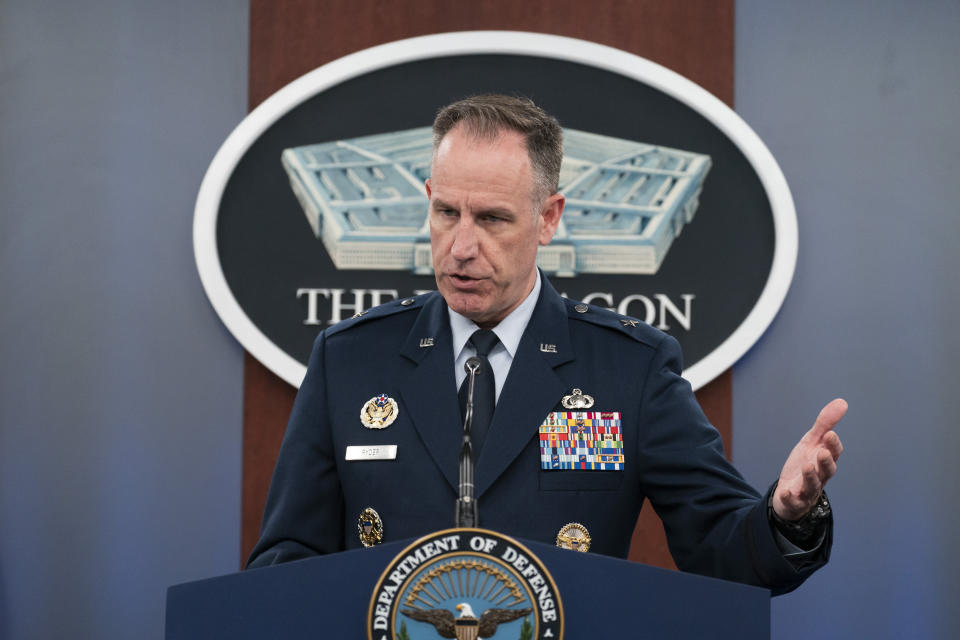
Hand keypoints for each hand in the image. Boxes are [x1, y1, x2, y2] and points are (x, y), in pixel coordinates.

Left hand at [773, 398, 846, 520]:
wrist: (790, 490)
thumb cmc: (805, 463)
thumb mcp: (812, 442)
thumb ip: (825, 424)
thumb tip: (842, 402)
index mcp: (825, 460)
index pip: (834, 453)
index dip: (833, 445)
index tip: (829, 434)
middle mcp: (820, 476)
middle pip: (827, 470)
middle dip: (826, 461)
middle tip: (822, 451)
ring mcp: (808, 489)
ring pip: (812, 485)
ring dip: (811, 476)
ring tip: (807, 466)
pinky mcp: (795, 501)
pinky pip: (794, 501)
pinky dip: (791, 497)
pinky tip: (786, 492)